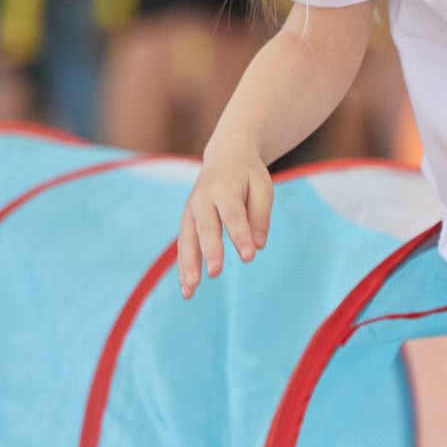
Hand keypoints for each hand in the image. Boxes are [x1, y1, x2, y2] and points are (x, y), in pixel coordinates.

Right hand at [178, 142, 274, 297]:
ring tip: (190, 290)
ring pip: (187, 240)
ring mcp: (191, 210)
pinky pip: (184, 246)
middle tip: (215, 273)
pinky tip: (188, 290)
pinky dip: (183, 267)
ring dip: (187, 265)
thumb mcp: (263, 187)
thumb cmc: (248, 175)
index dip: (240, 235)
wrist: (226, 156)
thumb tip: (258, 246)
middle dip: (210, 251)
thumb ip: (260, 216)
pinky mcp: (187, 221)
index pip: (232, 214)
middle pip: (205, 227)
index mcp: (224, 188)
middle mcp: (202, 199)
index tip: (249, 256)